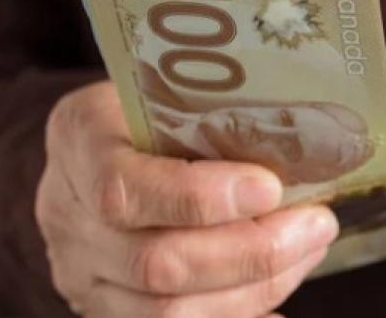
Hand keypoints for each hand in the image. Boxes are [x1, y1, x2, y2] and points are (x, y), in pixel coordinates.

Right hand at [36, 81, 337, 317]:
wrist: (103, 145)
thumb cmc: (153, 108)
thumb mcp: (171, 90)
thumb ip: (216, 117)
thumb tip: (308, 148)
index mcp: (80, 140)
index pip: (124, 187)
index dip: (199, 198)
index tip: (271, 188)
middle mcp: (68, 215)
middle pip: (155, 263)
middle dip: (253, 251)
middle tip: (317, 223)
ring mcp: (85, 272)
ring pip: (168, 312)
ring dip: (257, 285)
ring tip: (309, 249)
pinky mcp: (110, 309)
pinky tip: (281, 308)